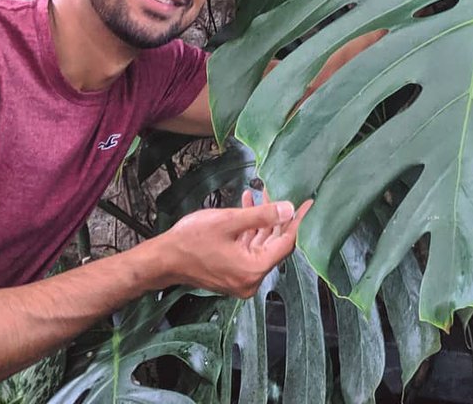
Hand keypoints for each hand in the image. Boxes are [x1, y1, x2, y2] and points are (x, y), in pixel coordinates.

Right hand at [155, 197, 311, 297]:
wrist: (163, 259)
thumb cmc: (192, 240)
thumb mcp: (230, 221)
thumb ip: (262, 215)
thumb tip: (290, 209)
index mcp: (253, 270)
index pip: (286, 243)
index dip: (298, 221)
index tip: (309, 203)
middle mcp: (250, 279)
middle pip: (274, 244)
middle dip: (277, 216)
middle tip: (282, 192)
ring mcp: (240, 278)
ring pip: (261, 244)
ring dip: (262, 219)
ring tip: (259, 192)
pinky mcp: (232, 273)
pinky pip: (248, 248)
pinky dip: (249, 228)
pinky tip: (246, 204)